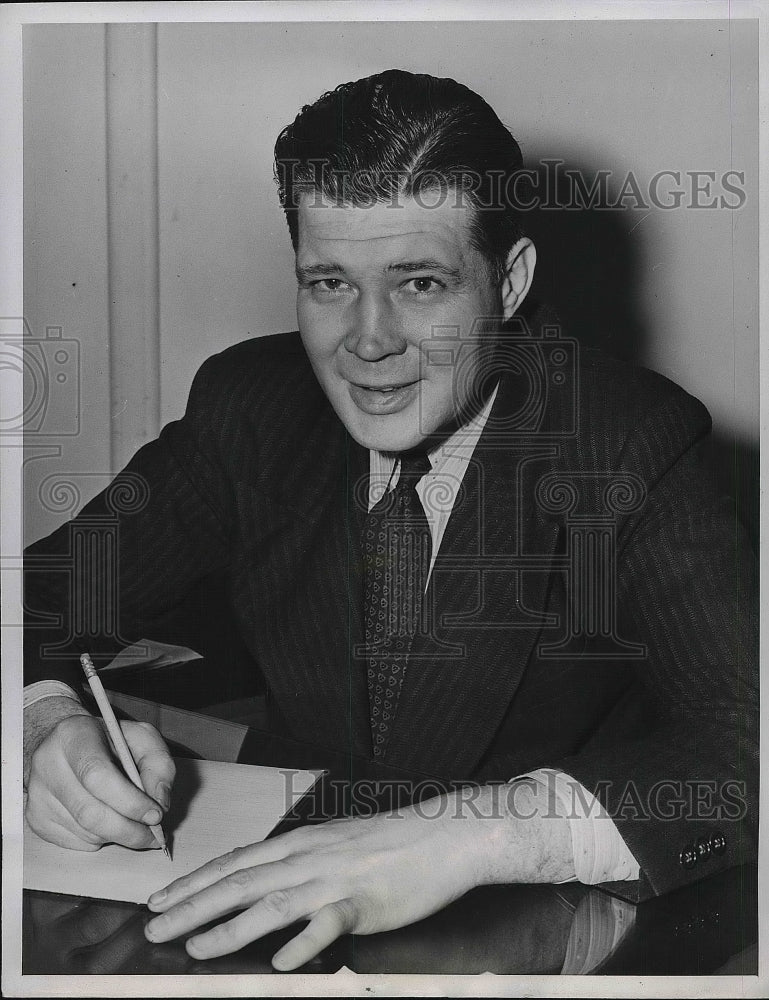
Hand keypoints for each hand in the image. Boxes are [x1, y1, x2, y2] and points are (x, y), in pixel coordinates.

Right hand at [24, 698, 175, 850]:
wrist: (67, 744)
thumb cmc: (109, 740)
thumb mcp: (141, 737)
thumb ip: (159, 764)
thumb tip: (160, 802)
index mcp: (73, 735)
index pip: (97, 775)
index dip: (129, 800)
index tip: (155, 815)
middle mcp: (48, 764)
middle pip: (89, 812)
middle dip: (129, 830)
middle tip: (154, 835)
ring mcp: (38, 794)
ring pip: (85, 832)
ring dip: (118, 835)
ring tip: (134, 823)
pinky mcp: (37, 818)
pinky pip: (77, 842)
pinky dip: (101, 839)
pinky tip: (109, 820)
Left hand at [145, 783, 573, 969]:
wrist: (443, 834)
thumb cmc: (392, 840)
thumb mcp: (337, 843)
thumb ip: (302, 862)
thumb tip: (269, 885)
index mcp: (301, 842)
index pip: (236, 861)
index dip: (195, 881)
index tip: (160, 900)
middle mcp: (308, 857)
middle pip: (240, 881)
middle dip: (192, 906)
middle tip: (154, 929)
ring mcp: (334, 879)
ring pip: (271, 903)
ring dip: (230, 928)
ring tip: (196, 948)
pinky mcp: (363, 902)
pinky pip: (326, 925)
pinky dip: (301, 944)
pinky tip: (281, 965)